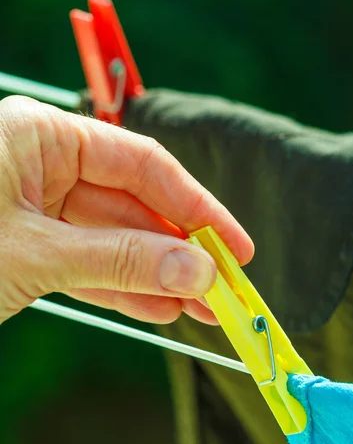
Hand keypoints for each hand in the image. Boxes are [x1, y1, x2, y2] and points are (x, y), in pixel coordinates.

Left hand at [0, 96, 253, 324]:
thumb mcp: (34, 251)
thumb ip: (117, 259)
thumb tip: (197, 272)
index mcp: (41, 135)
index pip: (143, 164)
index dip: (196, 208)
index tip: (234, 247)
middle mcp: (43, 164)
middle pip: (134, 207)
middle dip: (178, 253)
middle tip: (223, 289)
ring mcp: (35, 206)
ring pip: (112, 241)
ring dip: (156, 278)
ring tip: (201, 308)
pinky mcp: (28, 246)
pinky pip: (85, 265)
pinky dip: (119, 288)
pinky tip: (159, 308)